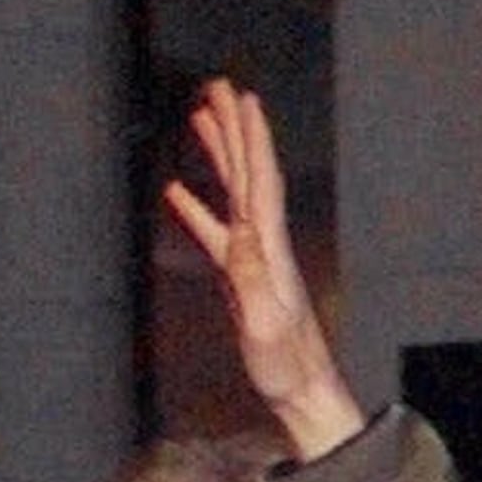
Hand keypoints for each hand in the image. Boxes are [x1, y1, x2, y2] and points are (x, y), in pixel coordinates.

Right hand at [166, 79, 364, 462]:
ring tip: (201, 118)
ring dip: (219, 154)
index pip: (260, 183)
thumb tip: (240, 241)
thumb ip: (256, 286)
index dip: (252, 140)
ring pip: (232, 193)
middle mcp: (265, 246)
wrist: (304, 394)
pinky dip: (197, 206)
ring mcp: (254, 259)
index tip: (242, 100)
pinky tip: (177, 189)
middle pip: (248, 174)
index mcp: (270, 251)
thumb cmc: (287, 368)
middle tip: (219, 87)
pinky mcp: (242, 277)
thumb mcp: (268, 328)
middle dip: (235, 129)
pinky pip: (215, 230)